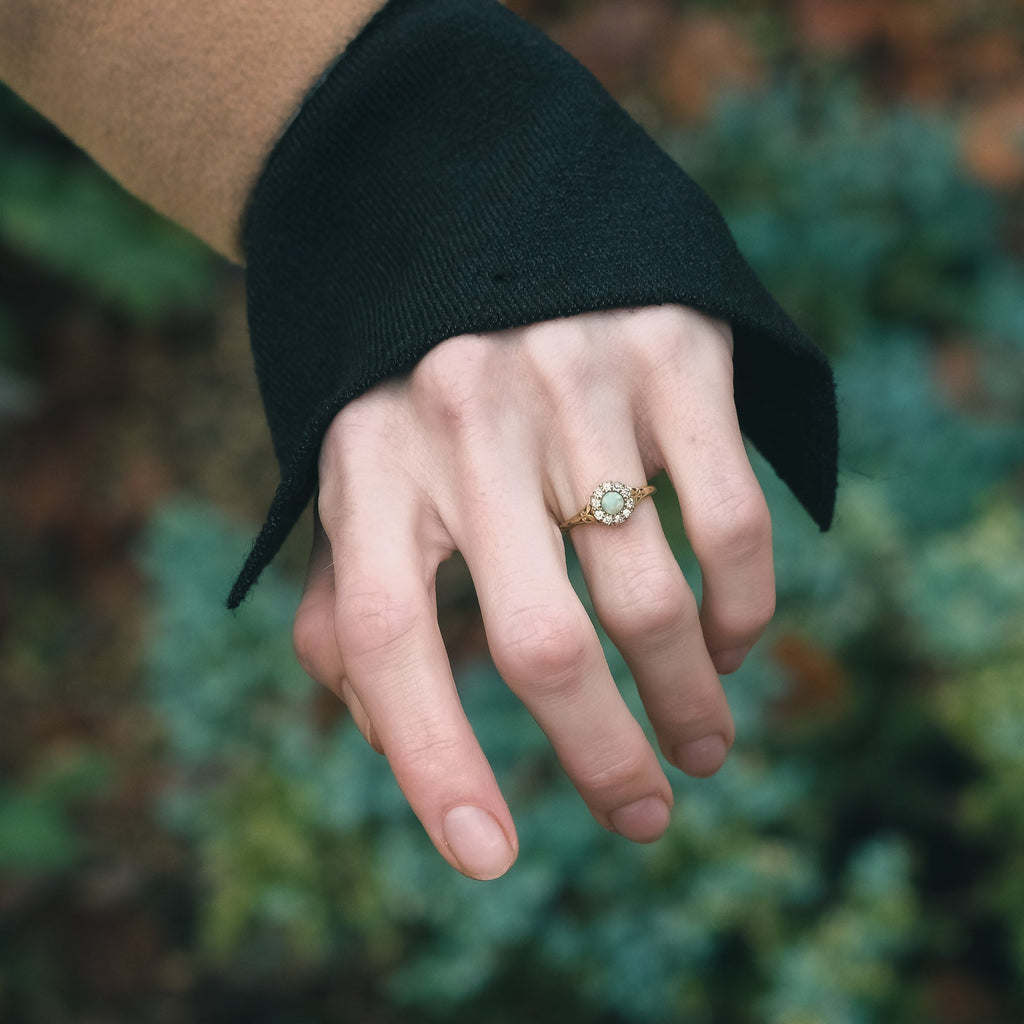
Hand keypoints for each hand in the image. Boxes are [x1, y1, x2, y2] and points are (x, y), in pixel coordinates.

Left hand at [292, 305, 773, 878]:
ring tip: (701, 743)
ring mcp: (575, 380)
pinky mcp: (671, 350)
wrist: (476, 202)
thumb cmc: (412, 379)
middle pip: (539, 644)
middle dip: (602, 758)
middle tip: (643, 819)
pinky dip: (743, 607)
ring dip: (687, 699)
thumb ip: (350, 598)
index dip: (431, 766)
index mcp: (368, 460)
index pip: (386, 643)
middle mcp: (467, 419)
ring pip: (650, 594)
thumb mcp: (356, 471)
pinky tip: (732, 643)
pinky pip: (729, 519)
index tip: (486, 859)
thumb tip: (387, 735)